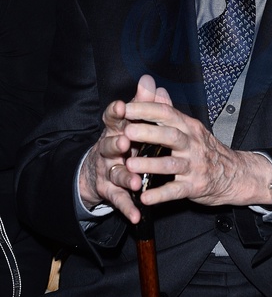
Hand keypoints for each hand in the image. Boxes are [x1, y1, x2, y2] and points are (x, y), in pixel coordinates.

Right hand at [79, 75, 170, 223]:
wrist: (97, 171)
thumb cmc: (121, 141)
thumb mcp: (130, 122)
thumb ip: (142, 103)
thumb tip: (150, 81)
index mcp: (115, 130)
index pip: (112, 118)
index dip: (116, 112)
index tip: (122, 106)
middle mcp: (108, 149)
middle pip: (109, 145)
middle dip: (116, 143)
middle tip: (125, 142)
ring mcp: (108, 171)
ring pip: (115, 173)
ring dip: (124, 176)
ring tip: (135, 181)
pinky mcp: (111, 192)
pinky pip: (120, 200)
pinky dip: (128, 208)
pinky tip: (136, 216)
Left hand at [123, 100, 271, 209]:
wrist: (234, 174)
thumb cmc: (206, 149)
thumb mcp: (191, 127)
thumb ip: (169, 110)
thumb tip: (154, 88)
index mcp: (188, 127)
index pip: (167, 113)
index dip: (146, 110)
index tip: (125, 108)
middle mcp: (192, 144)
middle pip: (170, 136)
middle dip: (148, 133)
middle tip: (127, 132)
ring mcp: (194, 166)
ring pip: (171, 164)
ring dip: (150, 164)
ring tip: (129, 165)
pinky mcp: (194, 187)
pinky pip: (176, 190)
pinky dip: (159, 195)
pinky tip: (144, 197)